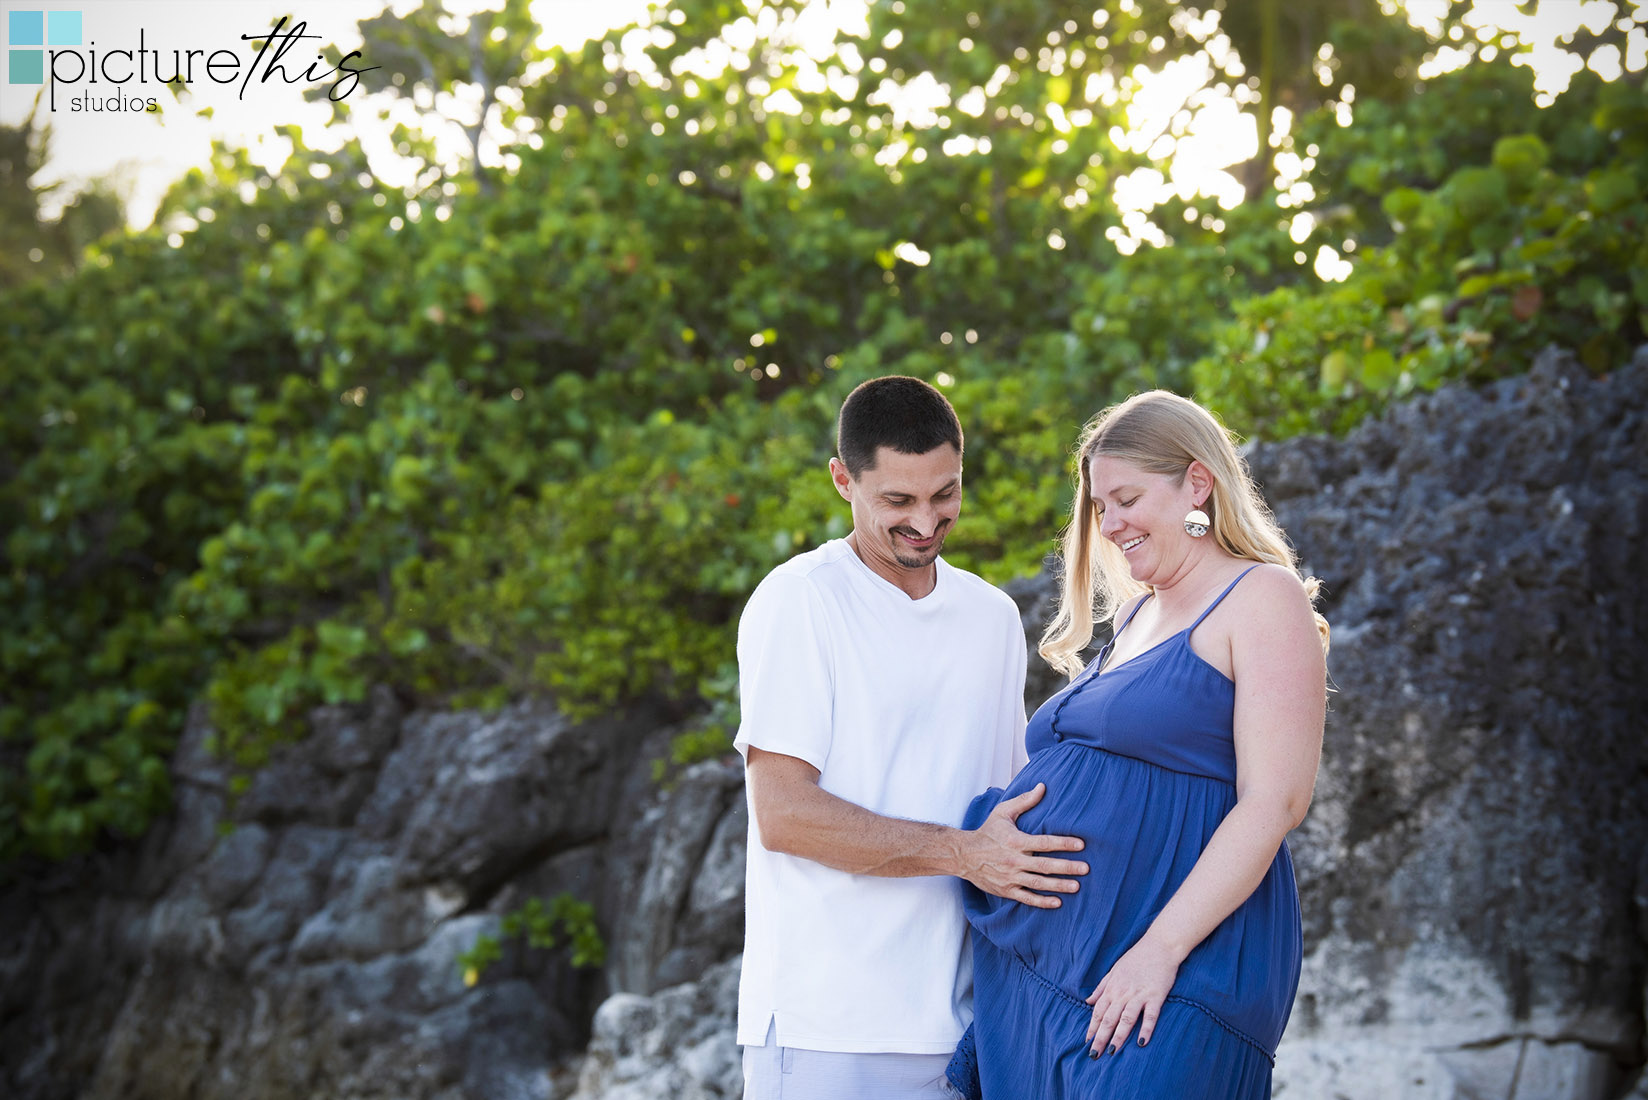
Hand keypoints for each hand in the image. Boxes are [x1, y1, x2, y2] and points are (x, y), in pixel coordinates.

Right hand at [958, 783, 1086, 908]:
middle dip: (1067, 867)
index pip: (1044, 842)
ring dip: (1058, 885)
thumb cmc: (987, 831)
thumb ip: (1024, 800)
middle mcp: (1014, 860)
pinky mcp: (1006, 890)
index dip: (1063, 843)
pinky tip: (1057, 902)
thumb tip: (1043, 786)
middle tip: (1086, 869)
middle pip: (1044, 865)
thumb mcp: (1003, 812)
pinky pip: (1026, 898)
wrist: (964, 855)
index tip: (1081, 844)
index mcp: (1015, 841)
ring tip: (1076, 886)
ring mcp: (1010, 877)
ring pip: (1038, 883)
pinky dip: (1042, 902)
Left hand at [1084, 936, 1179, 1055]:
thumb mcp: (1114, 970)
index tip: (1086, 1042)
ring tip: (1112, 1052)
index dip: (1092, 1027)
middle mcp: (1123, 992)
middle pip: (1109, 1018)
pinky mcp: (1156, 996)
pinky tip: (1141, 1042)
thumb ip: (1101, 988)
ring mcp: (1139, 994)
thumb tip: (1087, 1001)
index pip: (1098, 1011)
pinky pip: (1150, 1015)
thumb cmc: (1136, 958)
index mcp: (1112, 987)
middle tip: (1094, 1055)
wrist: (1159, 945)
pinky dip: (1146, 1029)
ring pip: (1126, 1019)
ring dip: (1118, 1036)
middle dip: (1100, 1038)